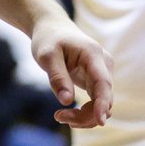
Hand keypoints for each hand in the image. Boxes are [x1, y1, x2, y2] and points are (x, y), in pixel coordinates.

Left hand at [30, 13, 112, 127]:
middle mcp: (103, 65)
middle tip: (59, 117)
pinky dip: (84, 111)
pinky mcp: (97, 80)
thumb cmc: (48, 39)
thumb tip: (66, 100)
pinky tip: (67, 113)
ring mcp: (102, 73)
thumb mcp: (46, 55)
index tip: (99, 121)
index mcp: (92, 54)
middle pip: (104, 98)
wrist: (51, 28)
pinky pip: (96, 101)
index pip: (103, 83)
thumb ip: (57, 77)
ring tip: (60, 116)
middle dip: (86, 114)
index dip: (102, 103)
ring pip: (101, 103)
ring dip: (84, 115)